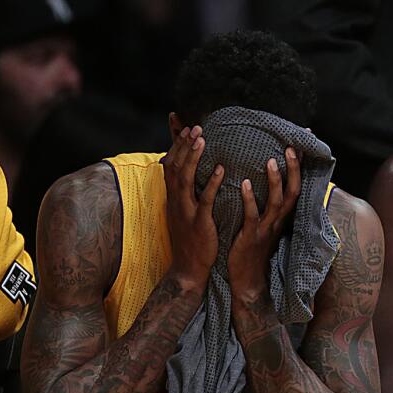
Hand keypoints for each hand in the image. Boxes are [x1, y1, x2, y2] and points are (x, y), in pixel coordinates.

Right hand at [162, 126, 220, 289]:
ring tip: (202, 139)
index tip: (181, 123)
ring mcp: (186, 211)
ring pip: (185, 179)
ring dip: (193, 157)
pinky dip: (212, 183)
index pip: (170, 163)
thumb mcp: (185, 212)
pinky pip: (205, 200)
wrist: (188, 269)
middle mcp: (176, 200)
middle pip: (175, 166)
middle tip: (194, 126)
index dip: (175, 143)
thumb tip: (188, 174)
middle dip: (183, 144)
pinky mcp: (199, 223)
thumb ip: (187, 192)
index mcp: (174, 196)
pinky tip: (221, 170)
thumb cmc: (191, 239)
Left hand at [228, 149, 300, 296]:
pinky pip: (253, 216)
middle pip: (294, 191)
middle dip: (294, 169)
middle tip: (291, 146)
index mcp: (281, 215)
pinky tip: (244, 184)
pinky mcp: (251, 237)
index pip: (296, 185)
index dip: (300, 165)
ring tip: (270, 160)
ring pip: (278, 202)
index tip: (302, 142)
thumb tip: (261, 178)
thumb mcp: (263, 223)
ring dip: (276, 181)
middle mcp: (278, 220)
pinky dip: (250, 200)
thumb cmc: (251, 248)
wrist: (246, 279)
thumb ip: (265, 203)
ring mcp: (266, 228)